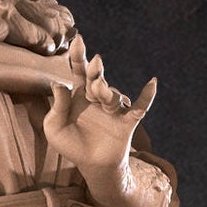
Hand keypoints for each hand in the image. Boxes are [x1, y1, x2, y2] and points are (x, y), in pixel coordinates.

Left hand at [43, 35, 155, 171]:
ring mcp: (113, 109)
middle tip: (95, 62)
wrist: (92, 166)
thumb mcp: (54, 127)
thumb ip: (56, 107)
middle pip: (97, 78)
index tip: (78, 39)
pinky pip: (140, 107)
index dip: (78, 55)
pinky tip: (152, 83)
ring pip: (112, 95)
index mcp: (80, 95)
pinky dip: (146, 96)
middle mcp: (98, 97)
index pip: (79, 71)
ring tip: (100, 91)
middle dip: (96, 70)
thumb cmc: (71, 145)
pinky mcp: (127, 121)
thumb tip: (58, 84)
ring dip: (107, 92)